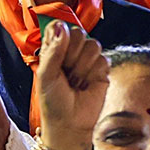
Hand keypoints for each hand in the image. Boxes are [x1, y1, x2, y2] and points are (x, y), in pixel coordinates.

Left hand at [33, 22, 109, 149]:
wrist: (69, 124)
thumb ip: (53, 51)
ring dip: (82, 66)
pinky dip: (93, 74)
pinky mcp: (102, 71)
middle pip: (78, 32)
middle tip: (65, 71)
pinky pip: (103, 60)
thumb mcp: (45, 75)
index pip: (59, 26)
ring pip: (93, 45)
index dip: (60, 33)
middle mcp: (71, 51)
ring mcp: (87, 60)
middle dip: (71, 52)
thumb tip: (63, 27)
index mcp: (54, 49)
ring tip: (75, 81)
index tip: (57, 48)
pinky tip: (86, 85)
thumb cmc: (53, 101)